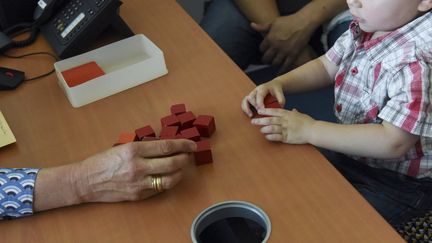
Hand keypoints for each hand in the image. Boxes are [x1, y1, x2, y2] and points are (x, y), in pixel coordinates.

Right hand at [74, 139, 196, 202]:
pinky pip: (160, 189)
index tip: (192, 144)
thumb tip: (167, 146)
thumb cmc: (104, 161)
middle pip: (172, 163)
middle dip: (185, 158)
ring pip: (170, 179)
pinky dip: (168, 182)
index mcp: (134, 150)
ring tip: (181, 167)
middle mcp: (138, 166)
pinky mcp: (138, 195)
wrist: (86, 181)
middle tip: (189, 155)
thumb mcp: (124, 147)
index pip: (166, 146)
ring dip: (180, 172)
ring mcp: (139, 183)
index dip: (183, 145)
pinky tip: (168, 176)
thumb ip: (145, 148)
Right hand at [241, 80, 284, 116]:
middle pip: (251, 97)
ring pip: (245, 100)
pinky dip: (245, 109)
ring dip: (246, 108)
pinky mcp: (250, 98)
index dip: (259, 102)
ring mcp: (252, 94)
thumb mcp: (279, 92)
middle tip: (259, 112)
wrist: (273, 86)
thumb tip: (281, 104)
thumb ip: (281, 98)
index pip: (259, 95)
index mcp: (263, 88)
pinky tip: (250, 114)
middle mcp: (256, 90)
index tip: (262, 110)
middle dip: (254, 105)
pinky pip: (244, 103)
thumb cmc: (276, 89)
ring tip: (250, 115)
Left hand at [251, 14, 314, 73]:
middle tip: (267, 60)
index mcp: (270, 38)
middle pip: (266, 58)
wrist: (304, 22)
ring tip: (274, 63)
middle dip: (266, 59)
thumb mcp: (274, 22)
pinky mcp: (293, 55)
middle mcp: (276, 46)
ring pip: (275, 63)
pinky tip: (280, 72)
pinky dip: (282, 70)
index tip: (265, 51)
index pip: (261, 49)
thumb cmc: (289, 20)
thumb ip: (263, 26)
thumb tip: (252, 25)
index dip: (263, 50)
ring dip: (273, 64)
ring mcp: (284, 51)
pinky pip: (286, 65)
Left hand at [251, 108, 314, 143]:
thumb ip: (294, 112)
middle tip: (253, 121)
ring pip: (272, 128)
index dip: (266, 111)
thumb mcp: (300, 114)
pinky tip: (266, 136)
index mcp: (287, 114)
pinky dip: (271, 137)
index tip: (259, 111)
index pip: (274, 111)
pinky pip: (277, 137)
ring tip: (260, 130)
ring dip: (265, 129)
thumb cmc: (307, 122)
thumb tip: (293, 110)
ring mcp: (286, 129)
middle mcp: (285, 121)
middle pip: (270, 120)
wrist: (313, 130)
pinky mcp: (287, 137)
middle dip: (261, 120)